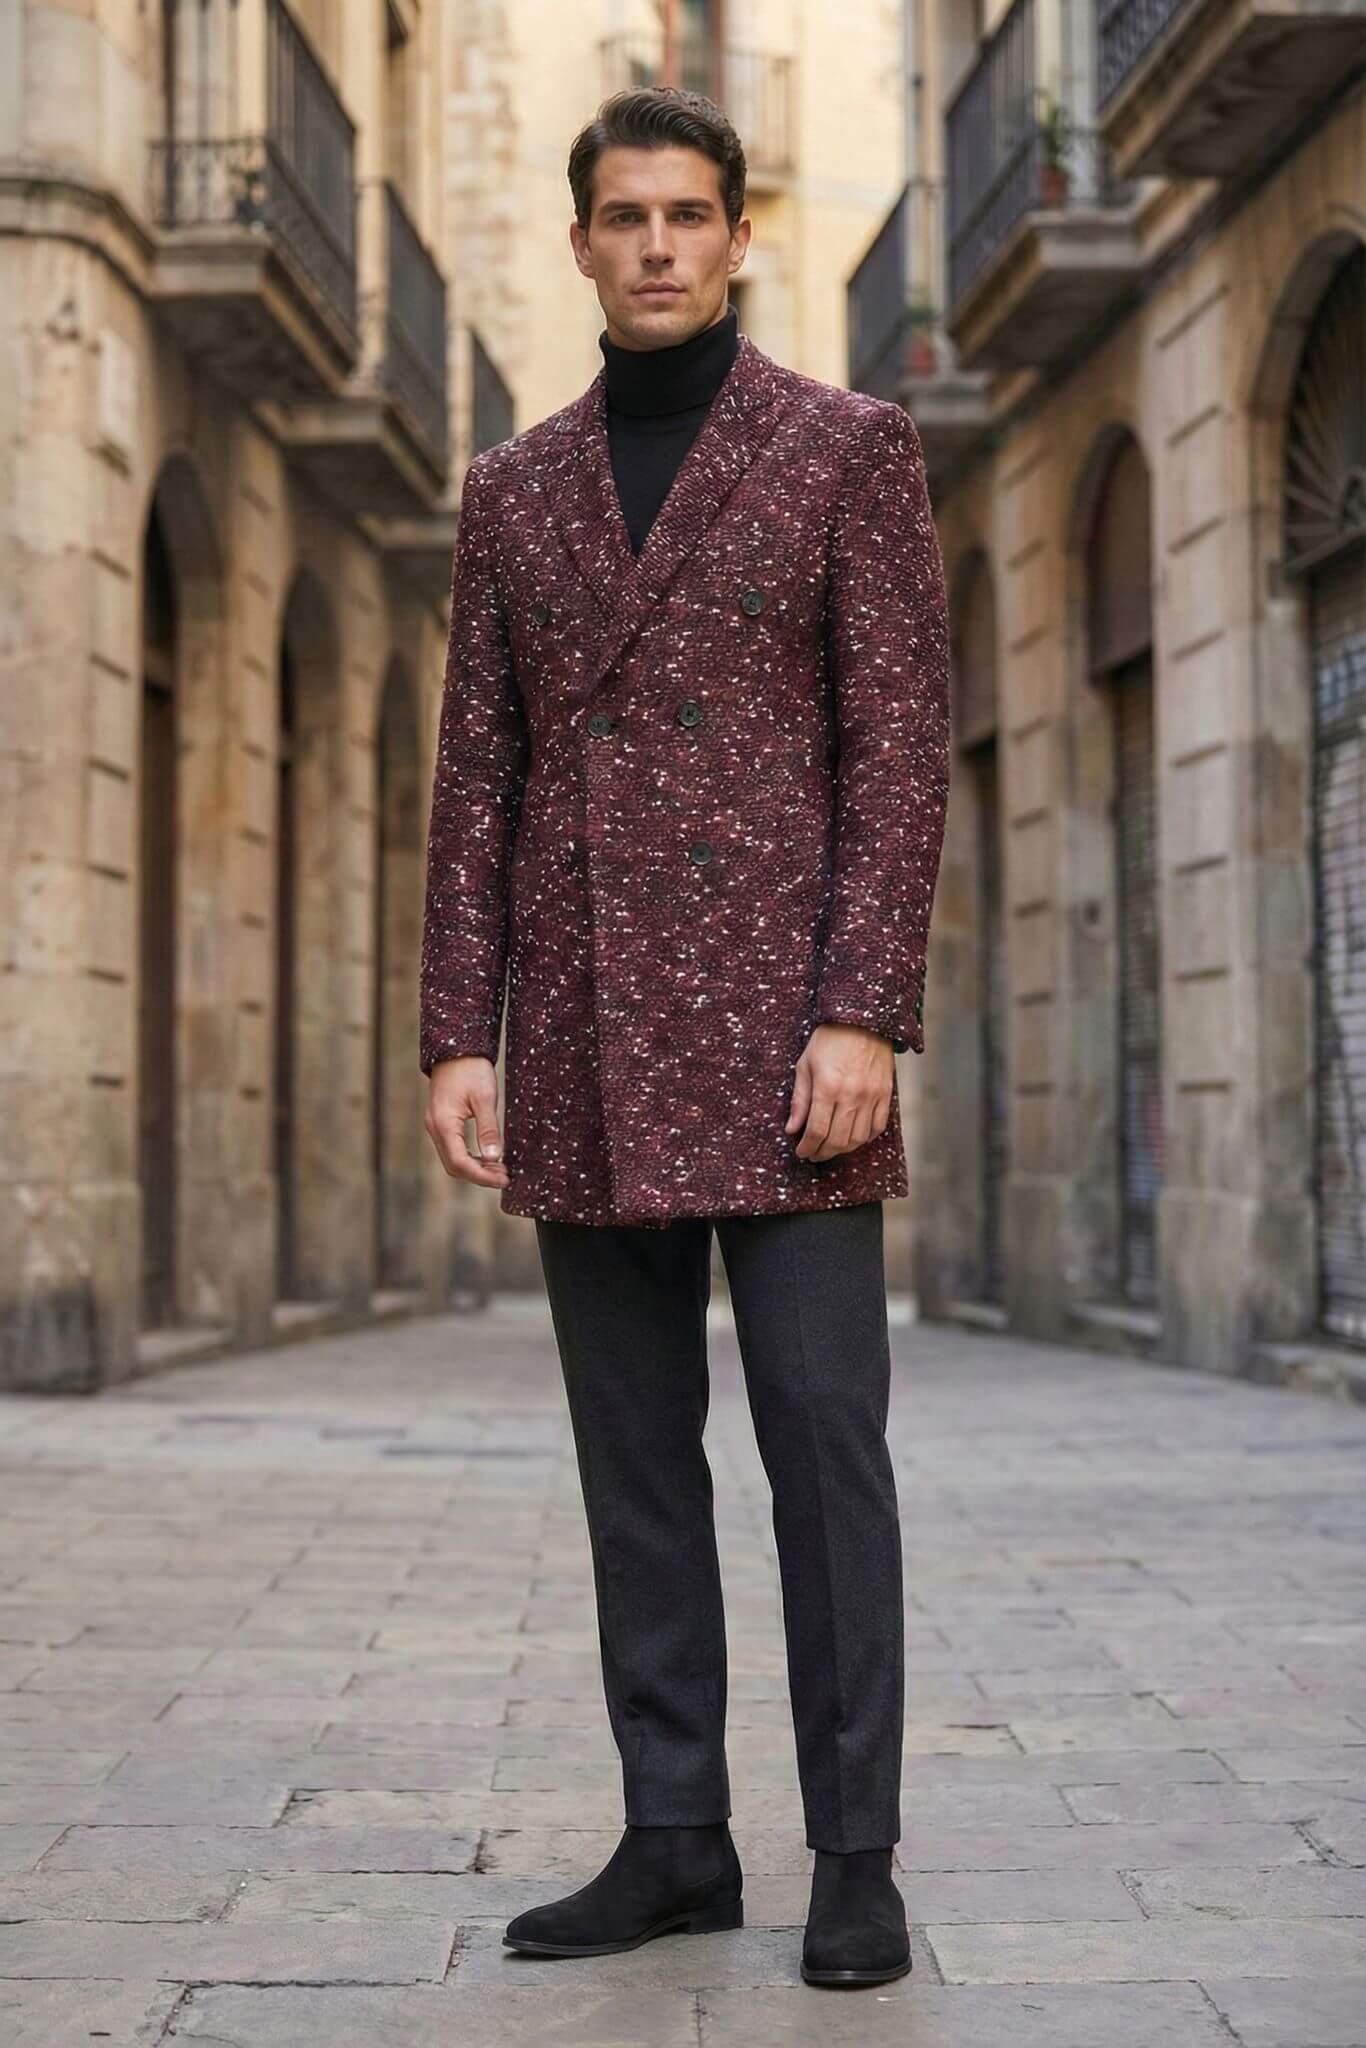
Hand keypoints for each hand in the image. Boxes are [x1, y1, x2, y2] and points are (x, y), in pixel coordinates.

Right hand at [424, 1056, 510, 1187]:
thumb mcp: (485, 1098)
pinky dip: (469, 1157)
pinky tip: (487, 1157)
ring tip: (500, 1169)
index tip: (504, 1179)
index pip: (460, 1162)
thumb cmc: (471, 1069)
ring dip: (474, 1168)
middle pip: (454, 1166)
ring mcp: (435, 1125)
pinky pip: (452, 1148)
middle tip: (504, 1176)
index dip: (482, 1176)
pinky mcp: (440, 1122)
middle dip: (479, 1175)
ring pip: (452, 1159)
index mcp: (443, 1123)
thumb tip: (494, 1158)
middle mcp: (434, 1128)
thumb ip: (488, 1129)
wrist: (456, 1049)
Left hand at [785, 1023, 894, 1161]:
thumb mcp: (805, 1065)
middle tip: (814, 1154)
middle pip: (837, 1140)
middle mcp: (851, 1095)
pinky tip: (853, 1137)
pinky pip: (878, 1127)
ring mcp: (871, 1096)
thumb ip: (799, 1100)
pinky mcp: (885, 1094)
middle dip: (822, 1153)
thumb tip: (792, 1129)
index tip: (801, 1152)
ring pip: (858, 1138)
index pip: (816, 1131)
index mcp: (827, 1087)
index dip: (807, 1147)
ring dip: (843, 1149)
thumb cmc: (830, 1040)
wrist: (862, 1019)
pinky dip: (865, 1138)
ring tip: (831, 1147)